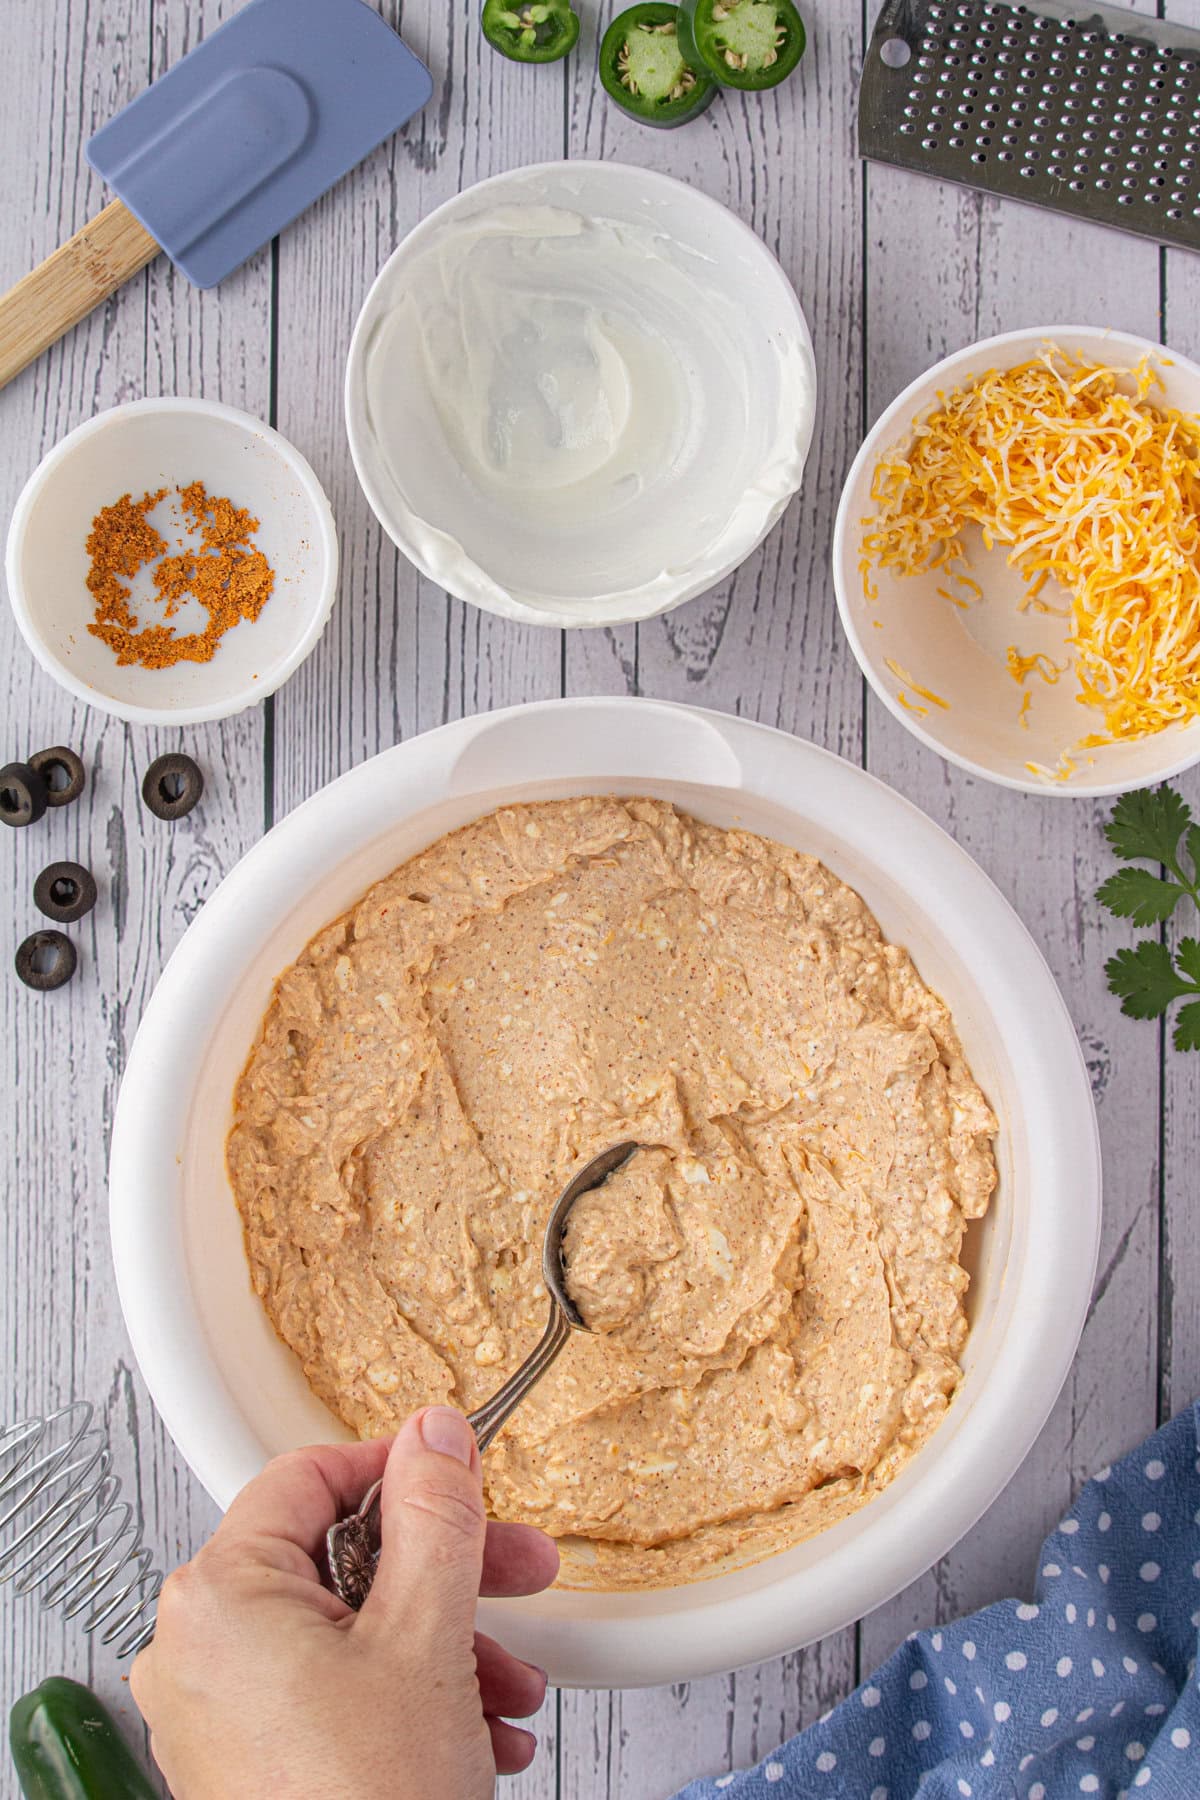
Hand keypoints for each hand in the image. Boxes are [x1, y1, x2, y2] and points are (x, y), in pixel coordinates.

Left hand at [131, 1407, 558, 1798]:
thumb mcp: (425, 1636)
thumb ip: (434, 1515)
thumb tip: (432, 1435)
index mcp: (220, 1597)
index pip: (309, 1476)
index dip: (398, 1467)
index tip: (461, 1471)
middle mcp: (201, 1651)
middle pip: (340, 1559)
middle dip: (447, 1572)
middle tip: (518, 1571)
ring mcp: (221, 1716)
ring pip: (350, 1634)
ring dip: (447, 1645)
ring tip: (512, 1685)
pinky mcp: (249, 1766)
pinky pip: (336, 1694)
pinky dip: (411, 1697)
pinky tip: (481, 1730)